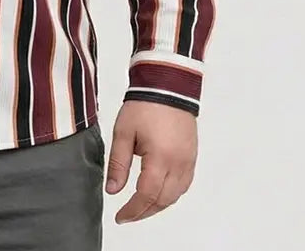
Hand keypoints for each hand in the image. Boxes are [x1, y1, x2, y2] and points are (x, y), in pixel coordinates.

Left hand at [104, 100, 197, 223]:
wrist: (167, 86)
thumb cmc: (144, 105)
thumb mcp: (123, 132)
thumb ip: (118, 163)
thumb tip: (112, 190)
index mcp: (160, 158)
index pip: (146, 196)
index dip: (132, 210)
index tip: (120, 217)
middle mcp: (178, 164)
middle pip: (163, 201)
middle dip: (144, 212)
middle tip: (128, 215)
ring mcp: (188, 161)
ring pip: (175, 196)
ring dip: (158, 205)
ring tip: (140, 207)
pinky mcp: (192, 157)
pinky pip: (183, 185)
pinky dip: (170, 194)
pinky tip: (158, 193)